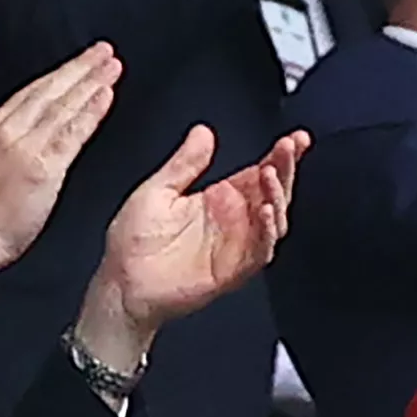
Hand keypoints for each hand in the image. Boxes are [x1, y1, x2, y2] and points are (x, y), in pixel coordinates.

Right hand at [0, 44, 121, 303]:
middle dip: (78, 68)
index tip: (77, 64)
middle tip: (103, 52)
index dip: (58, 76)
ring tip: (111, 67)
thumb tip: (18, 141)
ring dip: (90, 82)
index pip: (31, 93)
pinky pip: (71, 132)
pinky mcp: (42, 166)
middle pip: (49, 90)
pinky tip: (105, 97)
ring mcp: (25, 146)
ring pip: (62, 105)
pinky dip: (90, 111)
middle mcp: (7, 130)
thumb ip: (0, 148)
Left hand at [85, 127, 307, 340]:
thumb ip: (184, 163)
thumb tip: (203, 132)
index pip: (259, 172)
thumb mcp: (156, 190)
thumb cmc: (133, 242)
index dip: (280, 156)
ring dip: (278, 196)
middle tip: (289, 147)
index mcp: (220, 198)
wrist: (122, 284)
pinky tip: (266, 211)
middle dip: (286, 168)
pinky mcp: (233, 270)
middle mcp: (234, 221)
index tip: (295, 139)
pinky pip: (261, 251)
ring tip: (271, 174)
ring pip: (274, 220)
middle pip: (273, 192)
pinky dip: (268, 232)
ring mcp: (237, 246)